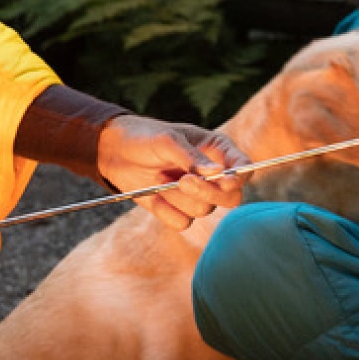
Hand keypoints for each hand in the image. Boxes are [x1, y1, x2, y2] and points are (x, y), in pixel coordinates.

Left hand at [97, 115, 247, 230]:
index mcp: (218, 151)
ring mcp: (196, 195)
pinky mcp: (178, 210)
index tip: (226, 181)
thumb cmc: (145, 137)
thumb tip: (216, 172)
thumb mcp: (166, 140)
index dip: (240, 177)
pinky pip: (182, 223)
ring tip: (160, 179)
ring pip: (203, 211)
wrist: (115, 153)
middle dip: (207, 193)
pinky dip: (165, 211)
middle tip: (183, 181)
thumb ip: (191, 156)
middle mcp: (213, 176)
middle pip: (231, 198)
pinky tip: (154, 195)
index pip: (243, 168)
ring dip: (178, 198)